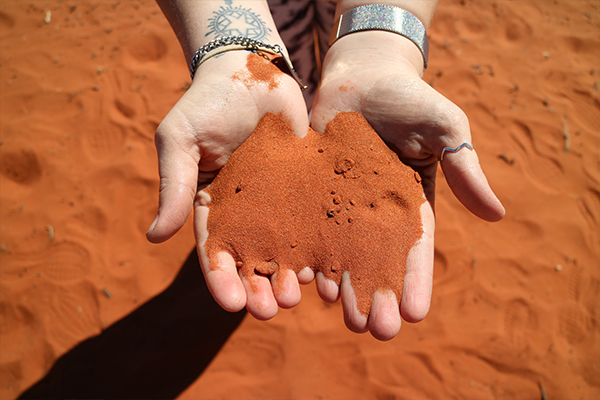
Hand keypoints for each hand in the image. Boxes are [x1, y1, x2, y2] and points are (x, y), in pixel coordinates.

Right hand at [146, 51, 309, 318]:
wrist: (251, 69)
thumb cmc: (208, 102)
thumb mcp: (180, 140)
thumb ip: (174, 185)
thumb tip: (155, 236)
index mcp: (213, 208)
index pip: (215, 252)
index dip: (222, 280)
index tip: (232, 304)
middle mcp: (248, 214)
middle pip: (253, 261)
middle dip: (260, 289)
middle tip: (272, 310)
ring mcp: (281, 203)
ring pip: (287, 249)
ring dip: (292, 277)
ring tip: (300, 296)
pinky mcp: (309, 187)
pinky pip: (318, 221)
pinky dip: (323, 245)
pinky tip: (330, 266)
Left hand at [310, 32, 504, 339]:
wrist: (363, 73)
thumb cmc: (411, 99)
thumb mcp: (446, 130)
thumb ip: (464, 170)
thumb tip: (496, 216)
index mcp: (409, 202)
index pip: (414, 247)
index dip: (414, 279)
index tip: (414, 313)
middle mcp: (373, 209)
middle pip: (375, 258)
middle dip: (376, 293)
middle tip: (375, 331)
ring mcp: (340, 201)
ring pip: (340, 249)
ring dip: (342, 285)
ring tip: (341, 317)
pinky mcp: (310, 187)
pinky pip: (307, 223)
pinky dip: (307, 250)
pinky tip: (305, 279)